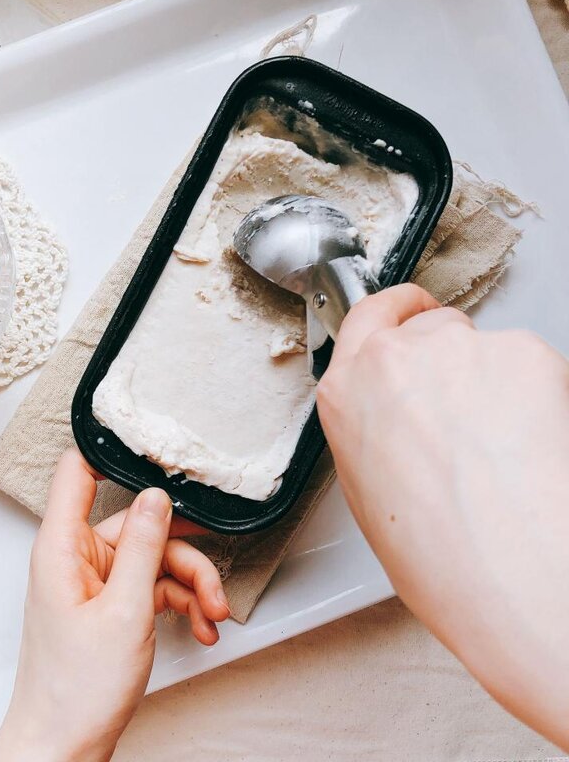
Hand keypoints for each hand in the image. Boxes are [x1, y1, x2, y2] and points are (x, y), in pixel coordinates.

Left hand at [0, 449, 229, 761]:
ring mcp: (94, 583)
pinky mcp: (109, 605)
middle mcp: (77, 558)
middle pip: (140, 527)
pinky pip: (151, 588)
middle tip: (211, 588)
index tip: (153, 443)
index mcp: (63, 547)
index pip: (77, 473)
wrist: (63, 747)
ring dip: (189, 587)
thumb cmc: (75, 691)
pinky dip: (179, 605)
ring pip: (153, 561)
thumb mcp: (124, 611)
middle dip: (183, 558)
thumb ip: (143, 548)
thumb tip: (156, 498)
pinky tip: (199, 628)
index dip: (110, 450)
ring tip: (211, 618)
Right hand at [317, 284, 568, 750]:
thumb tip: (400, 415)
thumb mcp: (367, 489)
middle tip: (469, 409)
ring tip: (502, 444)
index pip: (369, 316)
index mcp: (347, 391)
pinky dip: (535, 392)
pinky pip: (527, 361)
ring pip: (481, 345)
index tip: (412, 310)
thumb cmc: (440, 555)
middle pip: (429, 328)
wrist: (512, 573)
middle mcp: (396, 359)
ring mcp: (460, 350)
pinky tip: (530, 441)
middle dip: (449, 358)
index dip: (396, 311)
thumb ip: (372, 426)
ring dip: (492, 380)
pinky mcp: (523, 353)